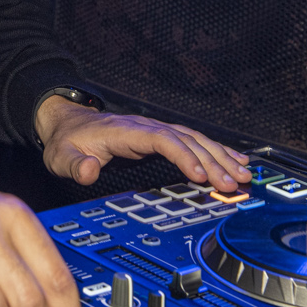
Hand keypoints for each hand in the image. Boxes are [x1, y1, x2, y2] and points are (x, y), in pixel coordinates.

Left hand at [35, 96, 251, 190]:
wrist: (66, 123)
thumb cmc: (67, 142)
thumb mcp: (63, 157)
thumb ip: (76, 166)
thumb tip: (89, 172)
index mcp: (126, 131)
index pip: (162, 139)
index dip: (183, 155)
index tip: (200, 175)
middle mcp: (145, 127)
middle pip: (186, 140)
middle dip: (213, 160)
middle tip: (234, 183)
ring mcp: (154, 130)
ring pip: (194, 139)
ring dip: (220, 156)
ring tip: (243, 175)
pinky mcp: (159, 137)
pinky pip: (193, 141)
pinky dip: (215, 151)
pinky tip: (233, 161)